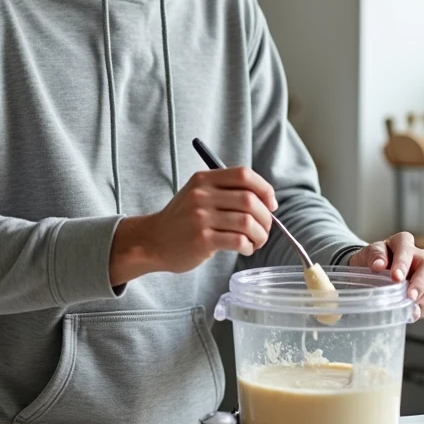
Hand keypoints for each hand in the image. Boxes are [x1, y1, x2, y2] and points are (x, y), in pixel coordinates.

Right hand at [110, 167, 276, 283]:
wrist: (152, 241)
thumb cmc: (182, 220)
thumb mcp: (198, 195)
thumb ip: (226, 192)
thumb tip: (267, 201)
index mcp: (204, 179)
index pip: (244, 174)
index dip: (264, 189)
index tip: (271, 204)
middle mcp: (202, 195)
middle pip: (250, 199)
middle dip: (266, 217)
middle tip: (266, 229)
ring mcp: (201, 217)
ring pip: (247, 222)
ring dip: (260, 234)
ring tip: (257, 241)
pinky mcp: (202, 239)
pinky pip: (238, 240)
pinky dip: (248, 246)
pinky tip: (245, 248)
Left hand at [350, 232, 423, 319]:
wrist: (373, 270)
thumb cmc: (372, 259)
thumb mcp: (368, 254)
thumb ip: (374, 256)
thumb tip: (378, 265)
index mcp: (403, 242)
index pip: (406, 250)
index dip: (403, 264)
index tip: (396, 278)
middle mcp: (419, 256)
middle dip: (419, 283)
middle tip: (410, 296)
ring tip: (412, 311)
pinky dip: (423, 307)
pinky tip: (413, 314)